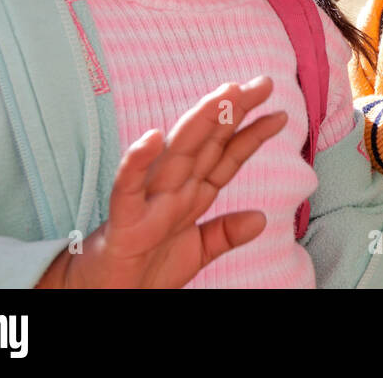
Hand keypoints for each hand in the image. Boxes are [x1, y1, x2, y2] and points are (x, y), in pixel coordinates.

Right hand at [37, 77, 286, 288]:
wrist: (101, 299)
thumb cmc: (142, 270)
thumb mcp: (195, 252)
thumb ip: (224, 233)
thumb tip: (261, 218)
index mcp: (190, 196)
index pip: (226, 158)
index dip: (252, 135)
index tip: (280, 113)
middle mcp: (172, 191)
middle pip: (207, 144)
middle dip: (233, 112)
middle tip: (263, 83)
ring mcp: (147, 203)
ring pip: (177, 154)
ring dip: (200, 122)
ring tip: (225, 94)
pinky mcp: (122, 223)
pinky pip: (128, 189)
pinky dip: (138, 162)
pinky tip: (153, 136)